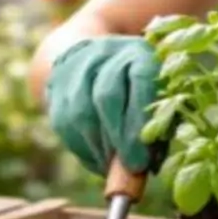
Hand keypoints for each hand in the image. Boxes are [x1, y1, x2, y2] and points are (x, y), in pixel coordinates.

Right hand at [45, 35, 160, 174]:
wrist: (95, 56)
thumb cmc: (140, 87)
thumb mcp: (159, 93)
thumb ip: (161, 123)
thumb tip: (149, 165)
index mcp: (139, 50)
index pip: (140, 81)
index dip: (140, 123)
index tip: (142, 160)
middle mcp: (106, 52)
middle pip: (106, 96)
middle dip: (118, 139)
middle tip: (130, 167)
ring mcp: (78, 66)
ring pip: (81, 111)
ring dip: (97, 147)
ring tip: (113, 167)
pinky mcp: (56, 84)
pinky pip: (63, 122)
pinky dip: (80, 147)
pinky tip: (95, 159)